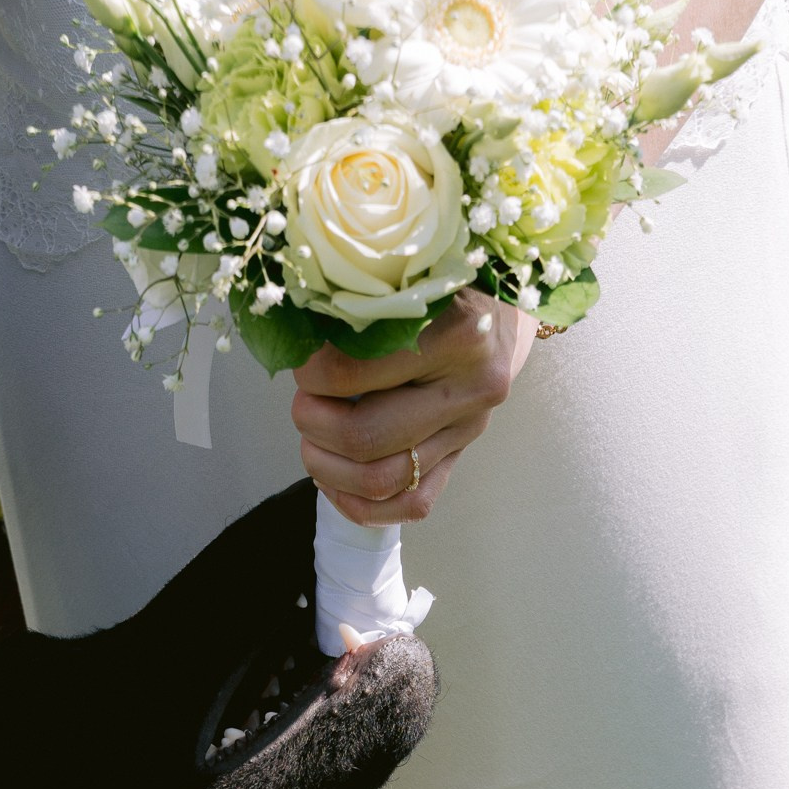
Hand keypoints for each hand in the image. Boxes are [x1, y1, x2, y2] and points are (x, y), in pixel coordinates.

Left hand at [291, 290, 537, 524]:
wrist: (494, 318)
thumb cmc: (437, 292)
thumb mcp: (402, 283)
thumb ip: (359, 311)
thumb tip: (295, 341)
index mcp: (453, 335)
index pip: (352, 373)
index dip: (310, 374)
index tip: (302, 363)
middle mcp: (468, 390)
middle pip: (365, 437)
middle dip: (314, 426)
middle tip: (303, 406)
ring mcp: (465, 431)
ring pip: (382, 480)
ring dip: (328, 469)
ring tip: (312, 442)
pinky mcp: (459, 460)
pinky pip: (410, 506)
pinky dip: (359, 505)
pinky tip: (333, 483)